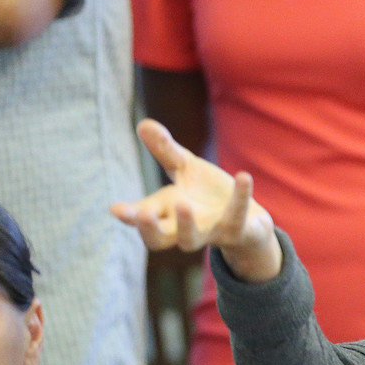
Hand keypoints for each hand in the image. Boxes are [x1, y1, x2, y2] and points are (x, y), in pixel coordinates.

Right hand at [111, 118, 280, 282]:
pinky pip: (237, 218)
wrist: (248, 221)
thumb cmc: (207, 195)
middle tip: (142, 214)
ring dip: (186, 225)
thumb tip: (143, 124)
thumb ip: (165, 150)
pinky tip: (244, 176)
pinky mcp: (236, 231)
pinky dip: (240, 197)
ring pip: (192, 240)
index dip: (130, 216)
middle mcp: (184, 229)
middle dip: (149, 229)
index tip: (116, 209)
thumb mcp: (186, 169)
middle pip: (159, 239)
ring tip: (183, 204)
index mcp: (167, 213)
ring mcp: (209, 233)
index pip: (142, 218)